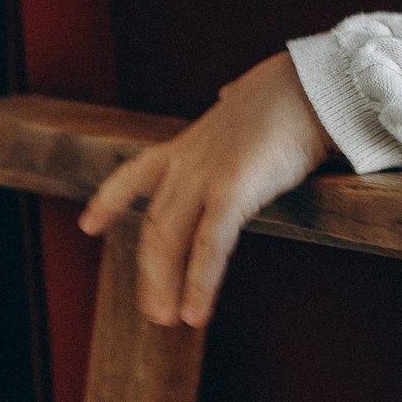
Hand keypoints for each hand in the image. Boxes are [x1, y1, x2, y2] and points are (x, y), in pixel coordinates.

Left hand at [78, 53, 333, 326]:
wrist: (312, 83)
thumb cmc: (292, 90)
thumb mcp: (248, 98)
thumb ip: (234, 104)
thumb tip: (230, 93)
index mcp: (190, 143)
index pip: (136, 172)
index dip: (110, 200)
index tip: (88, 225)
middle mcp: (188, 161)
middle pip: (155, 224)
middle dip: (151, 271)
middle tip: (154, 312)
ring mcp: (206, 176)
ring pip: (171, 240)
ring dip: (167, 284)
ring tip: (169, 319)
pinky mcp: (233, 190)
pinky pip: (209, 246)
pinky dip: (200, 282)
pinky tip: (195, 313)